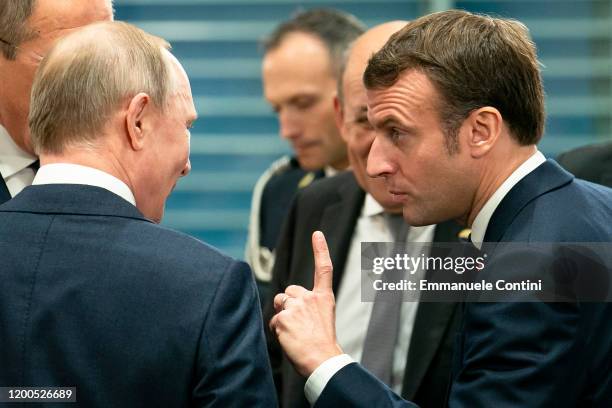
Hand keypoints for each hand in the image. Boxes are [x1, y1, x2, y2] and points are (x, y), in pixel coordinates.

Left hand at [269, 231, 342, 376]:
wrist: (322, 360)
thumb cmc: (323, 343)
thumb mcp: (322, 318)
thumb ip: (309, 307)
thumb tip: (289, 306)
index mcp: (324, 298)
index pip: (324, 269)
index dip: (320, 250)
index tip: (317, 234)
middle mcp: (310, 298)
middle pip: (289, 291)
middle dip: (288, 303)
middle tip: (298, 323)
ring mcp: (295, 306)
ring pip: (279, 304)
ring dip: (282, 315)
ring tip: (294, 332)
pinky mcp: (282, 317)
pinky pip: (273, 321)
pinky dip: (277, 330)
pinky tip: (289, 339)